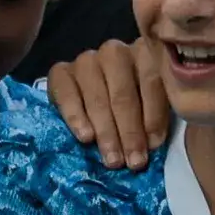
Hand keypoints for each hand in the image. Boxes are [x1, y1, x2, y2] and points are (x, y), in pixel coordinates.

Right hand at [47, 38, 167, 168]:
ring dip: (106, 132)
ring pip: (97, 98)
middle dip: (130, 132)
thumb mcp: (148, 103)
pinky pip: (67, 95)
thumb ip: (154, 114)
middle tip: (133, 162)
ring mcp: (86, 60)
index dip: (154, 116)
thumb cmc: (128, 104)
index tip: (153, 147)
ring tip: (112, 159)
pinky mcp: (60, 72)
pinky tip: (85, 138)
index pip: (152, 82)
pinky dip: (77, 118)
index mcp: (143, 52)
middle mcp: (114, 52)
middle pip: (123, 94)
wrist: (86, 94)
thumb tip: (153, 145)